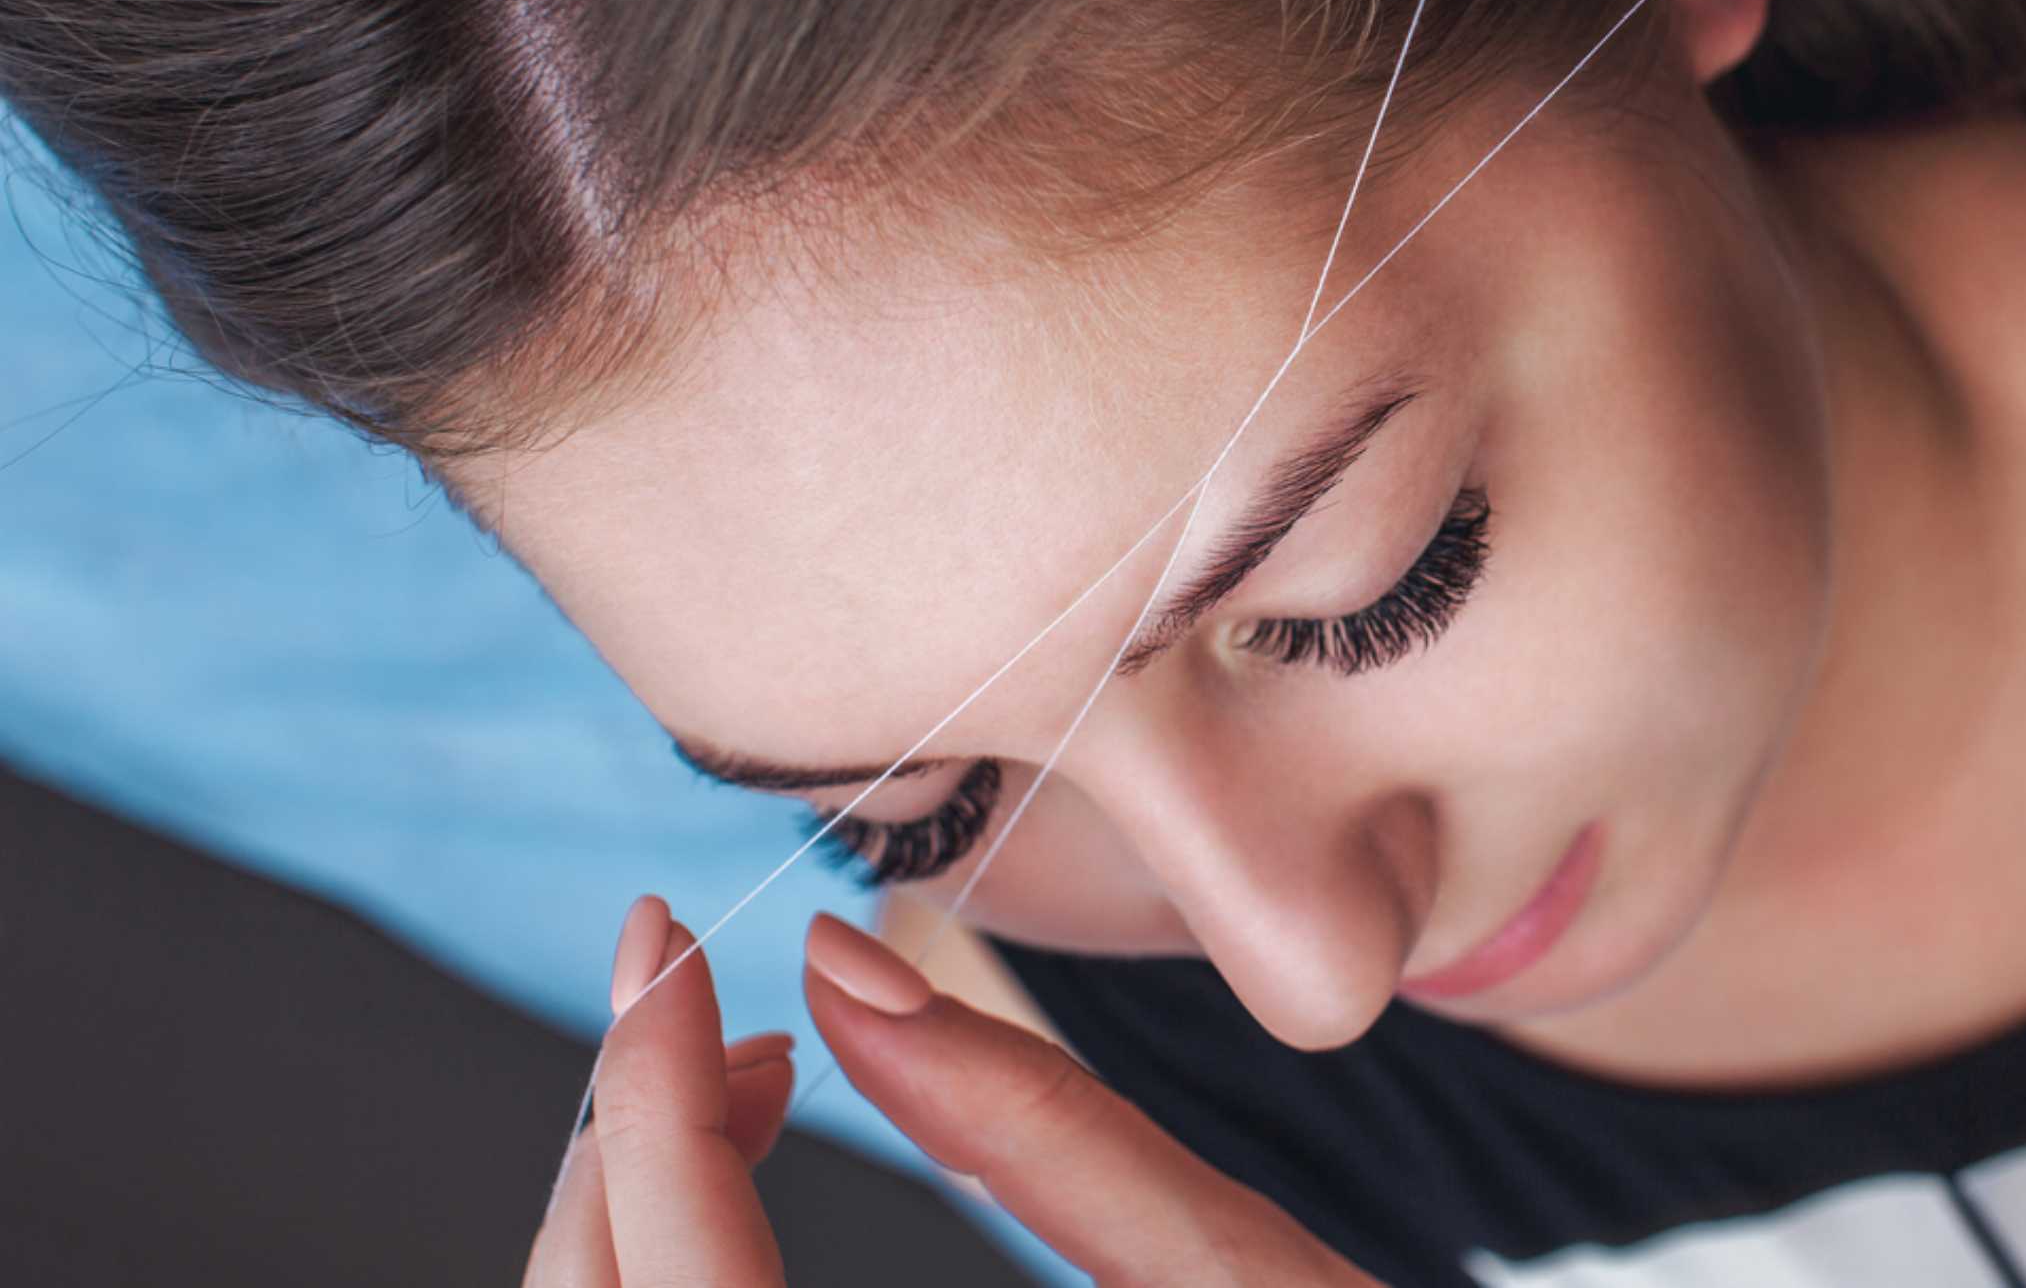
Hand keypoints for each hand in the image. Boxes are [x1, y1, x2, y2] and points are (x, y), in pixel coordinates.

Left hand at [526, 897, 1379, 1286]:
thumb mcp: (1235, 1281)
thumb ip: (1043, 1131)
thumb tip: (849, 967)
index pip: (681, 1275)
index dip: (641, 1084)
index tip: (660, 936)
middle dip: (626, 1134)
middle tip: (727, 1015)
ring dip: (636, 1212)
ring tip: (747, 1096)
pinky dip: (671, 1279)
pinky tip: (744, 1220)